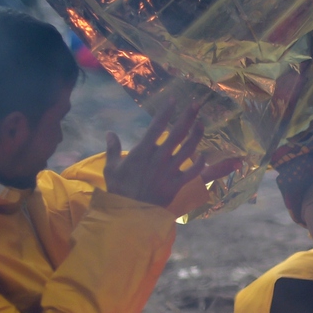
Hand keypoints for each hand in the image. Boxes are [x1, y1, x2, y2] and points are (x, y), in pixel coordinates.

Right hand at [104, 101, 237, 207]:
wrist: (131, 212)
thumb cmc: (119, 189)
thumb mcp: (111, 167)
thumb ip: (112, 148)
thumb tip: (109, 132)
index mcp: (143, 151)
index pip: (157, 126)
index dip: (166, 112)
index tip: (174, 99)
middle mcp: (159, 158)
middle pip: (177, 133)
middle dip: (188, 117)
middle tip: (196, 104)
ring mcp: (170, 170)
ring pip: (188, 149)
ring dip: (197, 135)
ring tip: (201, 123)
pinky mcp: (177, 184)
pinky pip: (192, 172)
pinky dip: (199, 163)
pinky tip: (203, 155)